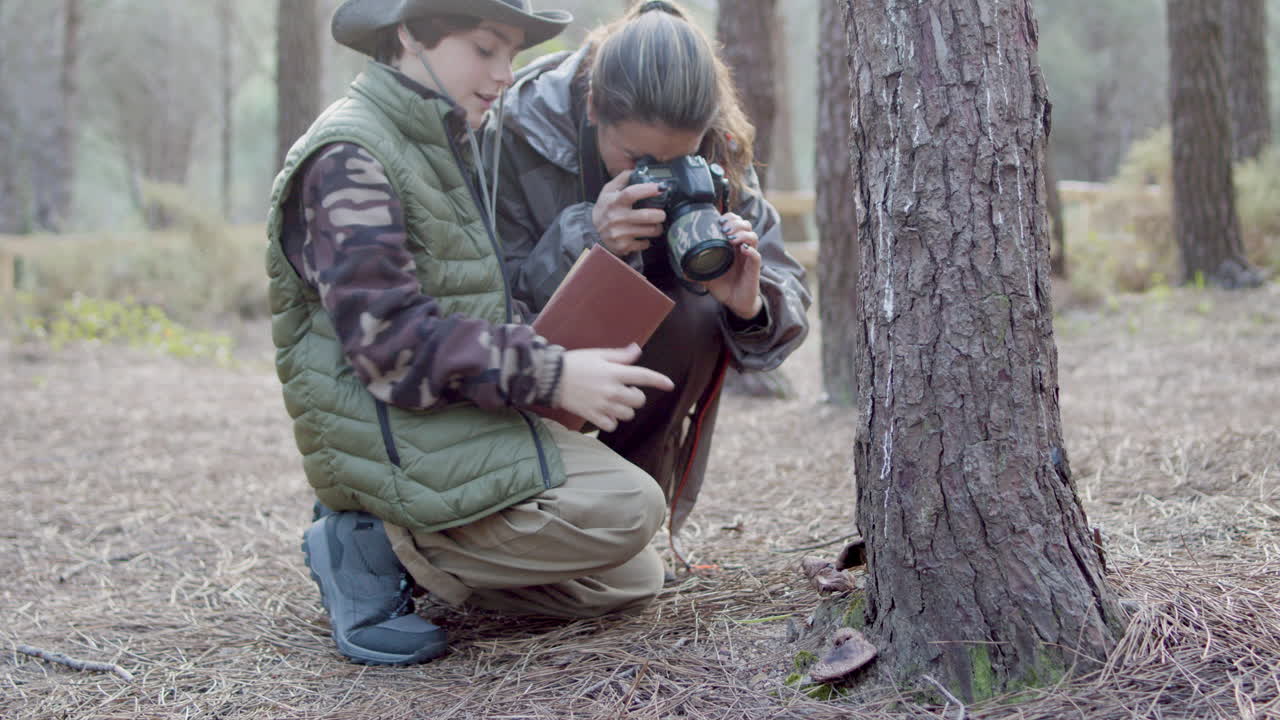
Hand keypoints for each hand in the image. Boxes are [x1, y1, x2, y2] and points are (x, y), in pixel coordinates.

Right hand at [555, 344, 674, 431]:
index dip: (659, 380)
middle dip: (635, 396)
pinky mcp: (593, 416)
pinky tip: (605, 413)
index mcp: (614, 373)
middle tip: (624, 390)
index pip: (643, 377)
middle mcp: (611, 390)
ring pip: (628, 414)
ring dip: (624, 409)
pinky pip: (612, 425)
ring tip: (613, 402)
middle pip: (638, 400)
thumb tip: (637, 350)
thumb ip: (620, 356)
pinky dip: (612, 421)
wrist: (551, 378)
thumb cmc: (575, 363)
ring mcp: (602, 405)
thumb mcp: (598, 355)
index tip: (670, 385)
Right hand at [591, 170, 667, 256]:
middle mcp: (617, 217)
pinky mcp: (623, 246)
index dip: (647, 190)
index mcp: (614, 201)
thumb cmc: (605, 207)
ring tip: (656, 224)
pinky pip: (644, 244)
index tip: (659, 188)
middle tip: (661, 213)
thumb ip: (622, 178)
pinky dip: (647, 240)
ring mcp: (620, 233)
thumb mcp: (608, 190)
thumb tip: (637, 169)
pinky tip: (643, 236)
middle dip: (660, 214)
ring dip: (657, 227)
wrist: (593, 229)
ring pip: (649, 230)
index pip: (631, 193)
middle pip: (646, 216)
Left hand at [703, 212, 763, 318]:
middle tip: (725, 229)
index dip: (730, 218)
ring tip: (732, 239)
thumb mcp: (708, 277)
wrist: (735, 302)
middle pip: (746, 226)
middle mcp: (742, 248)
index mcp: (732, 246)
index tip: (719, 222)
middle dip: (736, 223)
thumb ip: (697, 272)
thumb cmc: (724, 285)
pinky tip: (743, 250)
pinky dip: (750, 250)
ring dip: (742, 234)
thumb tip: (683, 271)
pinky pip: (756, 255)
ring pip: (753, 236)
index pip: (735, 223)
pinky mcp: (754, 268)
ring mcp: (749, 257)